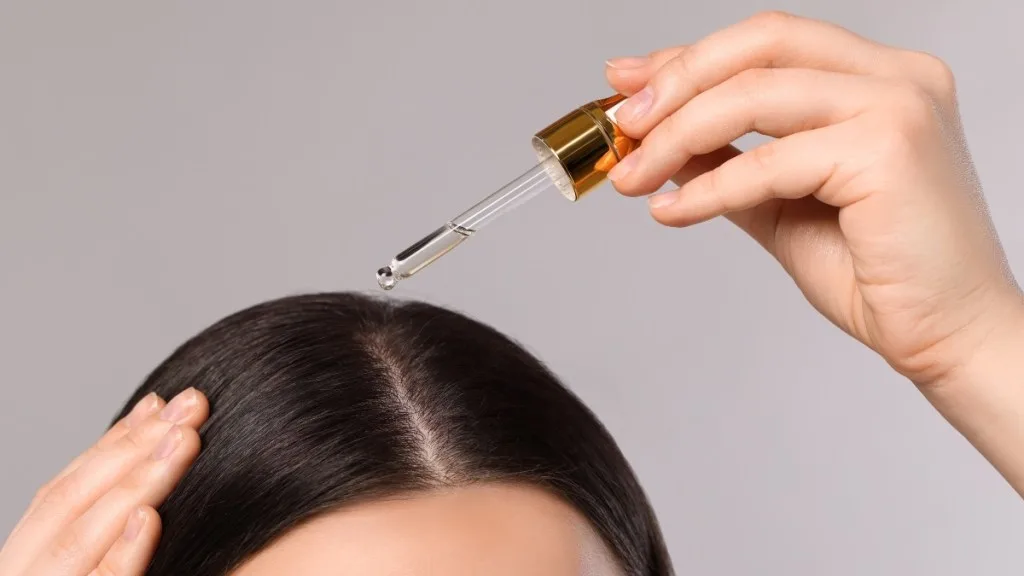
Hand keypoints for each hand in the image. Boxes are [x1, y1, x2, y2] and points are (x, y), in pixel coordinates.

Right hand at [1, 389, 207, 575]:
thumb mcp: (88, 557)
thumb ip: (107, 520)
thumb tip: (159, 448)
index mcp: (28, 556)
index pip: (67, 487)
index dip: (114, 442)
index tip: (161, 403)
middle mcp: (26, 571)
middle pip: (72, 499)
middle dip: (134, 446)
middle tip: (191, 407)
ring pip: (81, 536)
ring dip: (137, 483)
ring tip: (184, 441)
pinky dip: (123, 551)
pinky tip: (149, 518)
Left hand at [604, 11, 1022, 387]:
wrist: (946, 333)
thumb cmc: (876, 272)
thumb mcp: (780, 202)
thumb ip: (728, 162)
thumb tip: (658, 142)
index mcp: (877, 77)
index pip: (766, 43)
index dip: (688, 58)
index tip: (627, 83)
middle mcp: (896, 76)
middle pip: (759, 45)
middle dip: (677, 81)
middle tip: (623, 125)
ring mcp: (897, 105)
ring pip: (753, 95)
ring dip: (676, 137)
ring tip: (632, 178)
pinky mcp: (888, 150)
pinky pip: (768, 161)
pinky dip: (708, 187)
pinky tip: (670, 212)